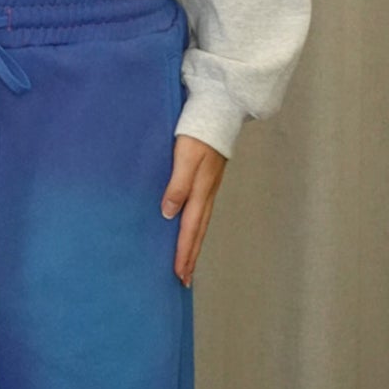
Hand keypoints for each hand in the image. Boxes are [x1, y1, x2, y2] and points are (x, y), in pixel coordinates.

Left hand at [160, 134, 226, 286]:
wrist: (219, 108)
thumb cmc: (198, 131)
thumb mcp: (185, 157)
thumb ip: (177, 184)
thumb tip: (169, 214)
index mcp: (201, 190)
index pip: (190, 229)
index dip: (184, 252)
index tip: (179, 274)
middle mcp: (207, 193)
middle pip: (198, 231)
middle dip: (191, 256)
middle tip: (183, 280)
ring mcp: (209, 187)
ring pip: (200, 223)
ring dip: (193, 244)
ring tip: (187, 263)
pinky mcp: (207, 179)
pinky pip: (200, 211)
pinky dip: (195, 226)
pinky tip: (189, 229)